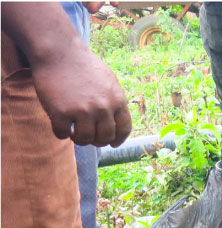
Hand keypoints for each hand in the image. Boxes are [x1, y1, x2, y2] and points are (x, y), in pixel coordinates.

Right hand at [1, 2, 131, 145]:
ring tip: (74, 132)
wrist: (59, 52)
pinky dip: (61, 132)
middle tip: (89, 137)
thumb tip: (117, 122)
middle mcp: (103, 108)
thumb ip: (114, 101)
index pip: (124, 129)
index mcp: (117, 100)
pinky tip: (60, 124)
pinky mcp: (61, 113)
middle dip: (97, 141)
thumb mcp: (109, 81)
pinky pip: (62, 134)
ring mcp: (82, 111)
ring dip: (79, 139)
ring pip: (84, 140)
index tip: (112, 143)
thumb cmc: (83, 65)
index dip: (118, 139)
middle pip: (104, 138)